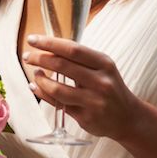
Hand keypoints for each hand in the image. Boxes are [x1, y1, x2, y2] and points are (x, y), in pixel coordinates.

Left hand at [24, 34, 142, 140]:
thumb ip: (79, 59)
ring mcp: (93, 101)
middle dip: (40, 58)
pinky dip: (43, 94)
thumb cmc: (110, 87)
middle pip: (62, 66)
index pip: (72, 49)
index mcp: (104, 64)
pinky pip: (58, 104)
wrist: (129, 118)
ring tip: (35, 72)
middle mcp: (101, 82)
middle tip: (27, 56)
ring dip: (40, 79)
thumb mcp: (102, 68)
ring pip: (57, 88)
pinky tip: (35, 87)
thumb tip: (47, 47)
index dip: (49, 43)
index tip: (32, 39)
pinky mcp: (86, 118)